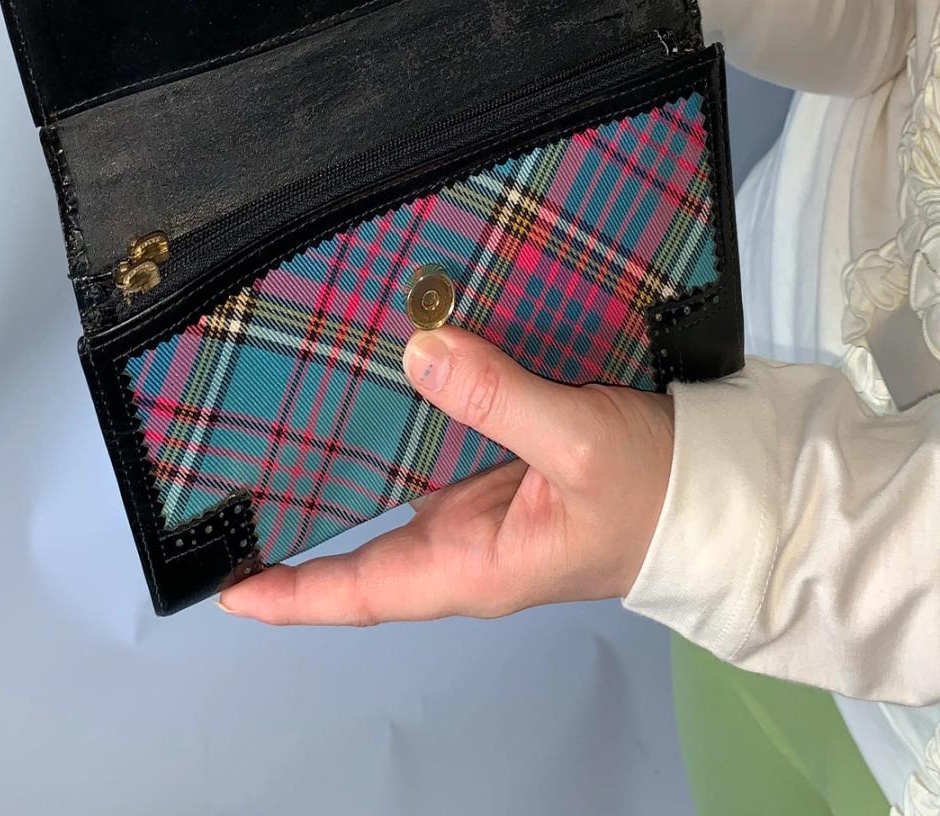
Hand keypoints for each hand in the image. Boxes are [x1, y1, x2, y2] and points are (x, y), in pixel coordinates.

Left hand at [217, 324, 673, 624]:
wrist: (715, 487)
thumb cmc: (653, 490)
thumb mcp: (578, 445)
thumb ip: (500, 399)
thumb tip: (420, 349)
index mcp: (471, 564)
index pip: (360, 592)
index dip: (291, 591)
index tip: (226, 580)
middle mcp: (461, 540)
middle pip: (359, 537)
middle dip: (297, 511)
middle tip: (228, 466)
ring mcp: (477, 501)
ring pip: (392, 480)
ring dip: (344, 449)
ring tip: (277, 402)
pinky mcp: (497, 463)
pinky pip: (431, 441)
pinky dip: (400, 410)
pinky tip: (372, 366)